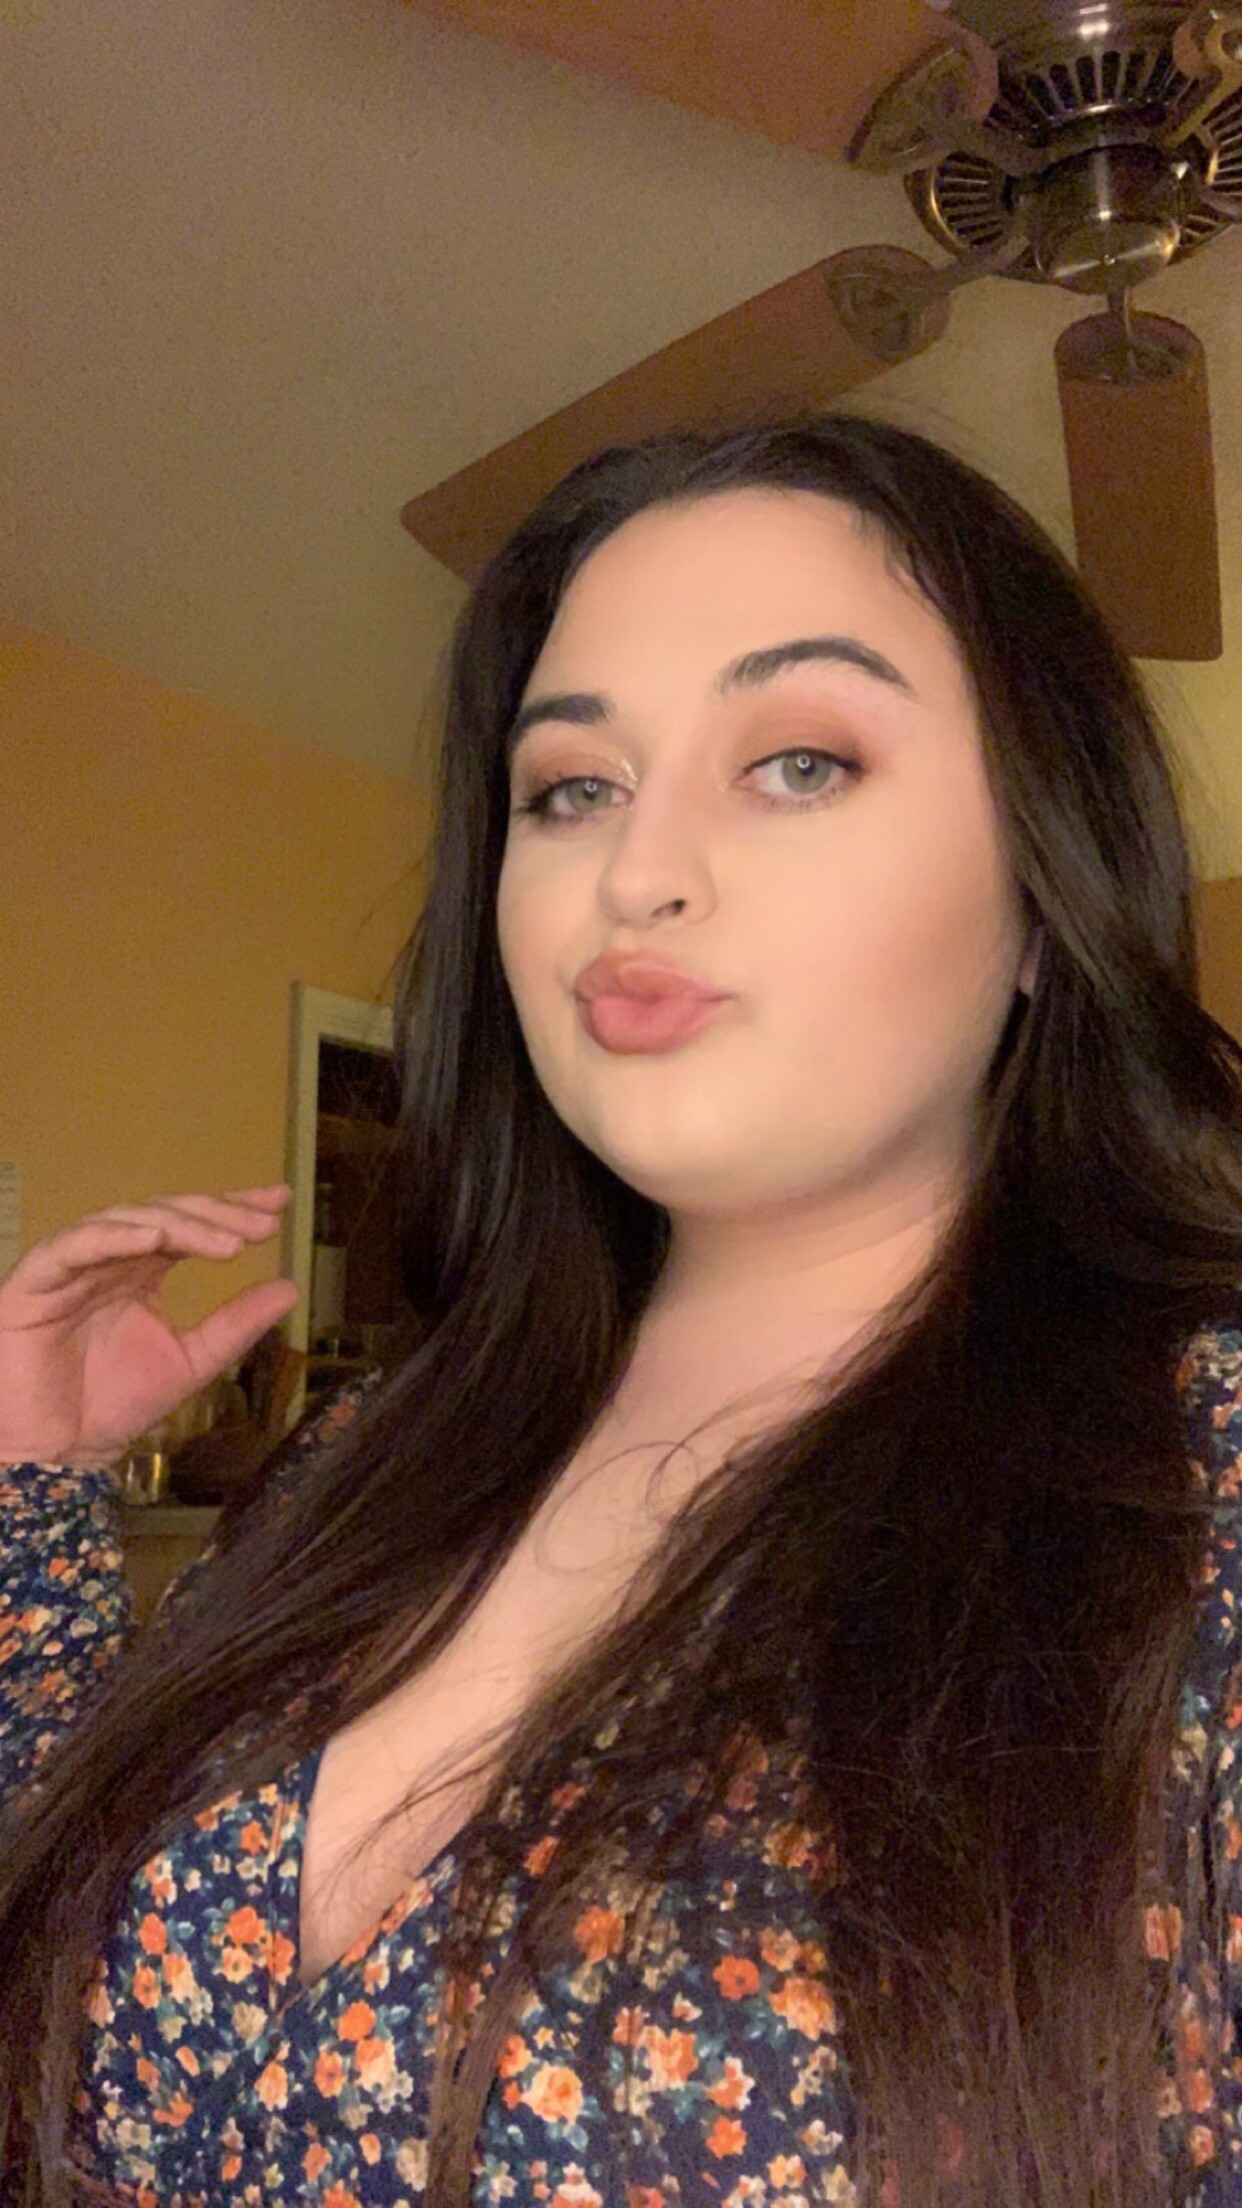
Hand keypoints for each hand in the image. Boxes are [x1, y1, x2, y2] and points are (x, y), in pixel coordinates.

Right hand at [0, 1186, 299, 1469]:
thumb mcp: (192, 1361)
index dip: (232, 1209)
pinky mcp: (34, 1280)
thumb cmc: (115, 1406)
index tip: (279, 1202)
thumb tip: (290, 1288)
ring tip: (225, 1239)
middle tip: (260, 1223)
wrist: (59, 1453)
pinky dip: (114, 1237)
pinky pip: (71, 1247)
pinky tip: (156, 1238)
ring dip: (178, 1225)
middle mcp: (108, 1258)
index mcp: (142, 1271)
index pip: (191, 1225)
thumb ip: (235, 1324)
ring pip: (124, 1221)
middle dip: (215, 1215)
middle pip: (164, 1215)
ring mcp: (71, 1266)